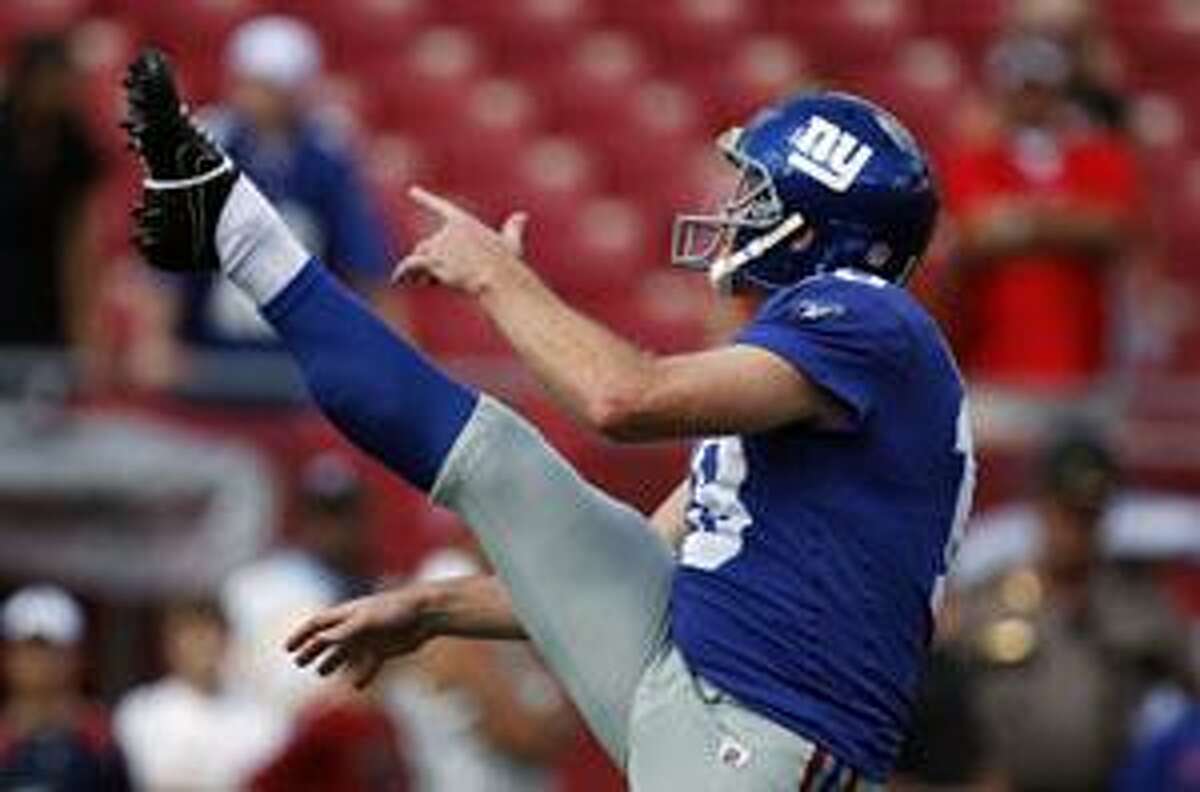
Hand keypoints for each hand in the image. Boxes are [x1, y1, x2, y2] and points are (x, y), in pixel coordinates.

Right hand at [284, 587, 435, 688]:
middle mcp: (356, 626)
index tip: (287, 648)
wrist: (426, 614)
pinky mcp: (385, 650)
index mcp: (349, 614)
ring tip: (322, 673)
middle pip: (329, 639)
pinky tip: (356, 686)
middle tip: (299, 663)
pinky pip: (369, 665)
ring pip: (347, 653)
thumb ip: (343, 631)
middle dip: (313, 650)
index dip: (302, 635)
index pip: (319, 624)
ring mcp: (370, 638)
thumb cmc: (395, 610)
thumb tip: (319, 640)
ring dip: (334, 662)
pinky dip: (362, 675)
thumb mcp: (366, 620)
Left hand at [394, 186, 529, 295]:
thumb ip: (512, 229)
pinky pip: (411, 265)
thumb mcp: (510, 243)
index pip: (440, 207)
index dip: (424, 198)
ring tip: (431, 283)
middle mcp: (447, 230)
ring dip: (422, 270)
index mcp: (463, 222)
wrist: (497, 277)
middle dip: (431, 259)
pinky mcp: (432, 260)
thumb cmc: (506, 263)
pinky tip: (396, 280)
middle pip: (428, 243)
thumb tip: (522, 216)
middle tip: (440, 277)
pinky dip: (402, 273)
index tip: (411, 191)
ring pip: (421, 256)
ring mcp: (439, 245)